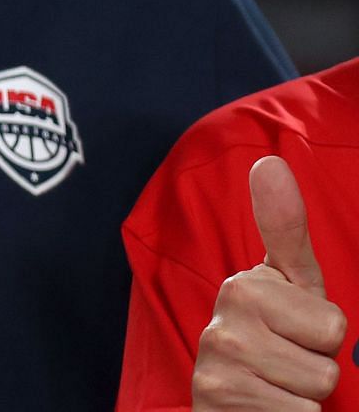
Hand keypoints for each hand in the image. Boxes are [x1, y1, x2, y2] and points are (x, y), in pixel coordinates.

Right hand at [193, 156, 347, 408]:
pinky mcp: (216, 402)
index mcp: (242, 288)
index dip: (324, 336)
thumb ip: (284, 228)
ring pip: (313, 394)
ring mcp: (217, 366)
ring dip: (302, 399)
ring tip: (274, 386)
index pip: (332, 325)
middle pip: (326, 363)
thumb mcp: (289, 286)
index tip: (295, 332)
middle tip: (286, 364)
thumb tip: (269, 162)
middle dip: (316, 370)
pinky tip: (263, 408)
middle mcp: (221, 323)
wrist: (231, 405)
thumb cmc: (272, 340)